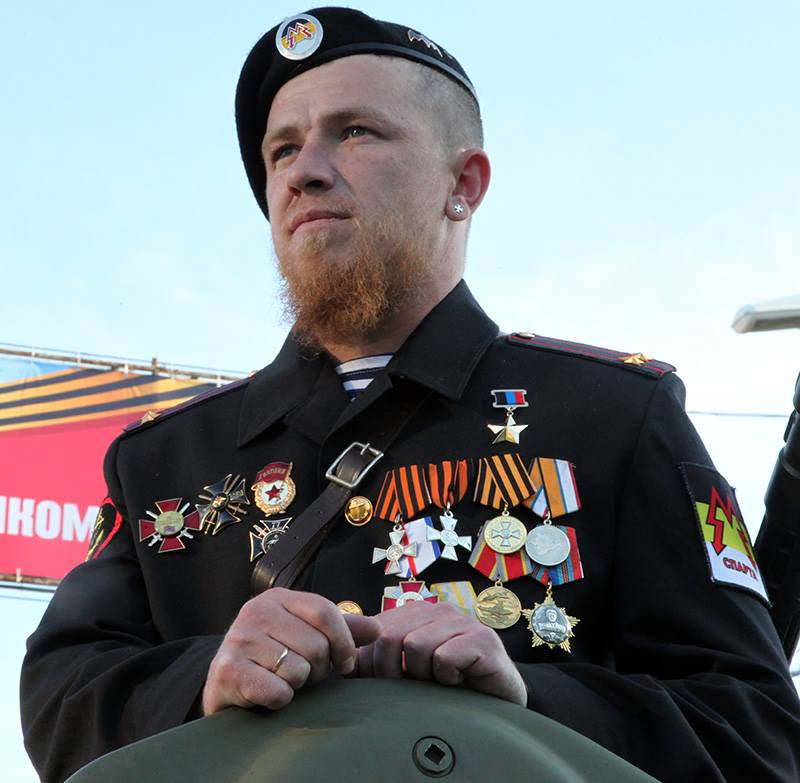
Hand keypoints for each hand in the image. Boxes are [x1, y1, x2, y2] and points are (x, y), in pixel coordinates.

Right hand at [202, 587, 379, 714]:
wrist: (227, 686)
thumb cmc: (274, 659)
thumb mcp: (307, 636)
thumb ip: (342, 630)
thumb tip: (377, 629)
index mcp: (278, 598)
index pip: (325, 612)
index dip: (344, 642)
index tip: (346, 663)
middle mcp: (256, 611)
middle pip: (316, 644)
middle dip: (319, 670)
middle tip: (304, 675)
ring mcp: (240, 638)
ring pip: (299, 670)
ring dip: (298, 685)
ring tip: (284, 681)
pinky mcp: (228, 669)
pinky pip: (278, 691)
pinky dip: (281, 700)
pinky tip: (268, 694)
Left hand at [356, 602, 526, 705]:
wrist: (498, 707)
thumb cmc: (448, 691)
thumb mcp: (408, 673)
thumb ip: (378, 661)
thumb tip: (341, 661)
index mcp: (418, 614)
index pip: (376, 630)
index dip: (373, 664)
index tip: (390, 684)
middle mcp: (440, 610)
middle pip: (390, 636)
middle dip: (393, 672)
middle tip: (415, 687)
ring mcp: (464, 621)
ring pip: (416, 646)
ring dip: (423, 676)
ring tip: (441, 683)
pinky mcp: (483, 640)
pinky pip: (444, 657)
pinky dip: (447, 678)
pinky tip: (459, 682)